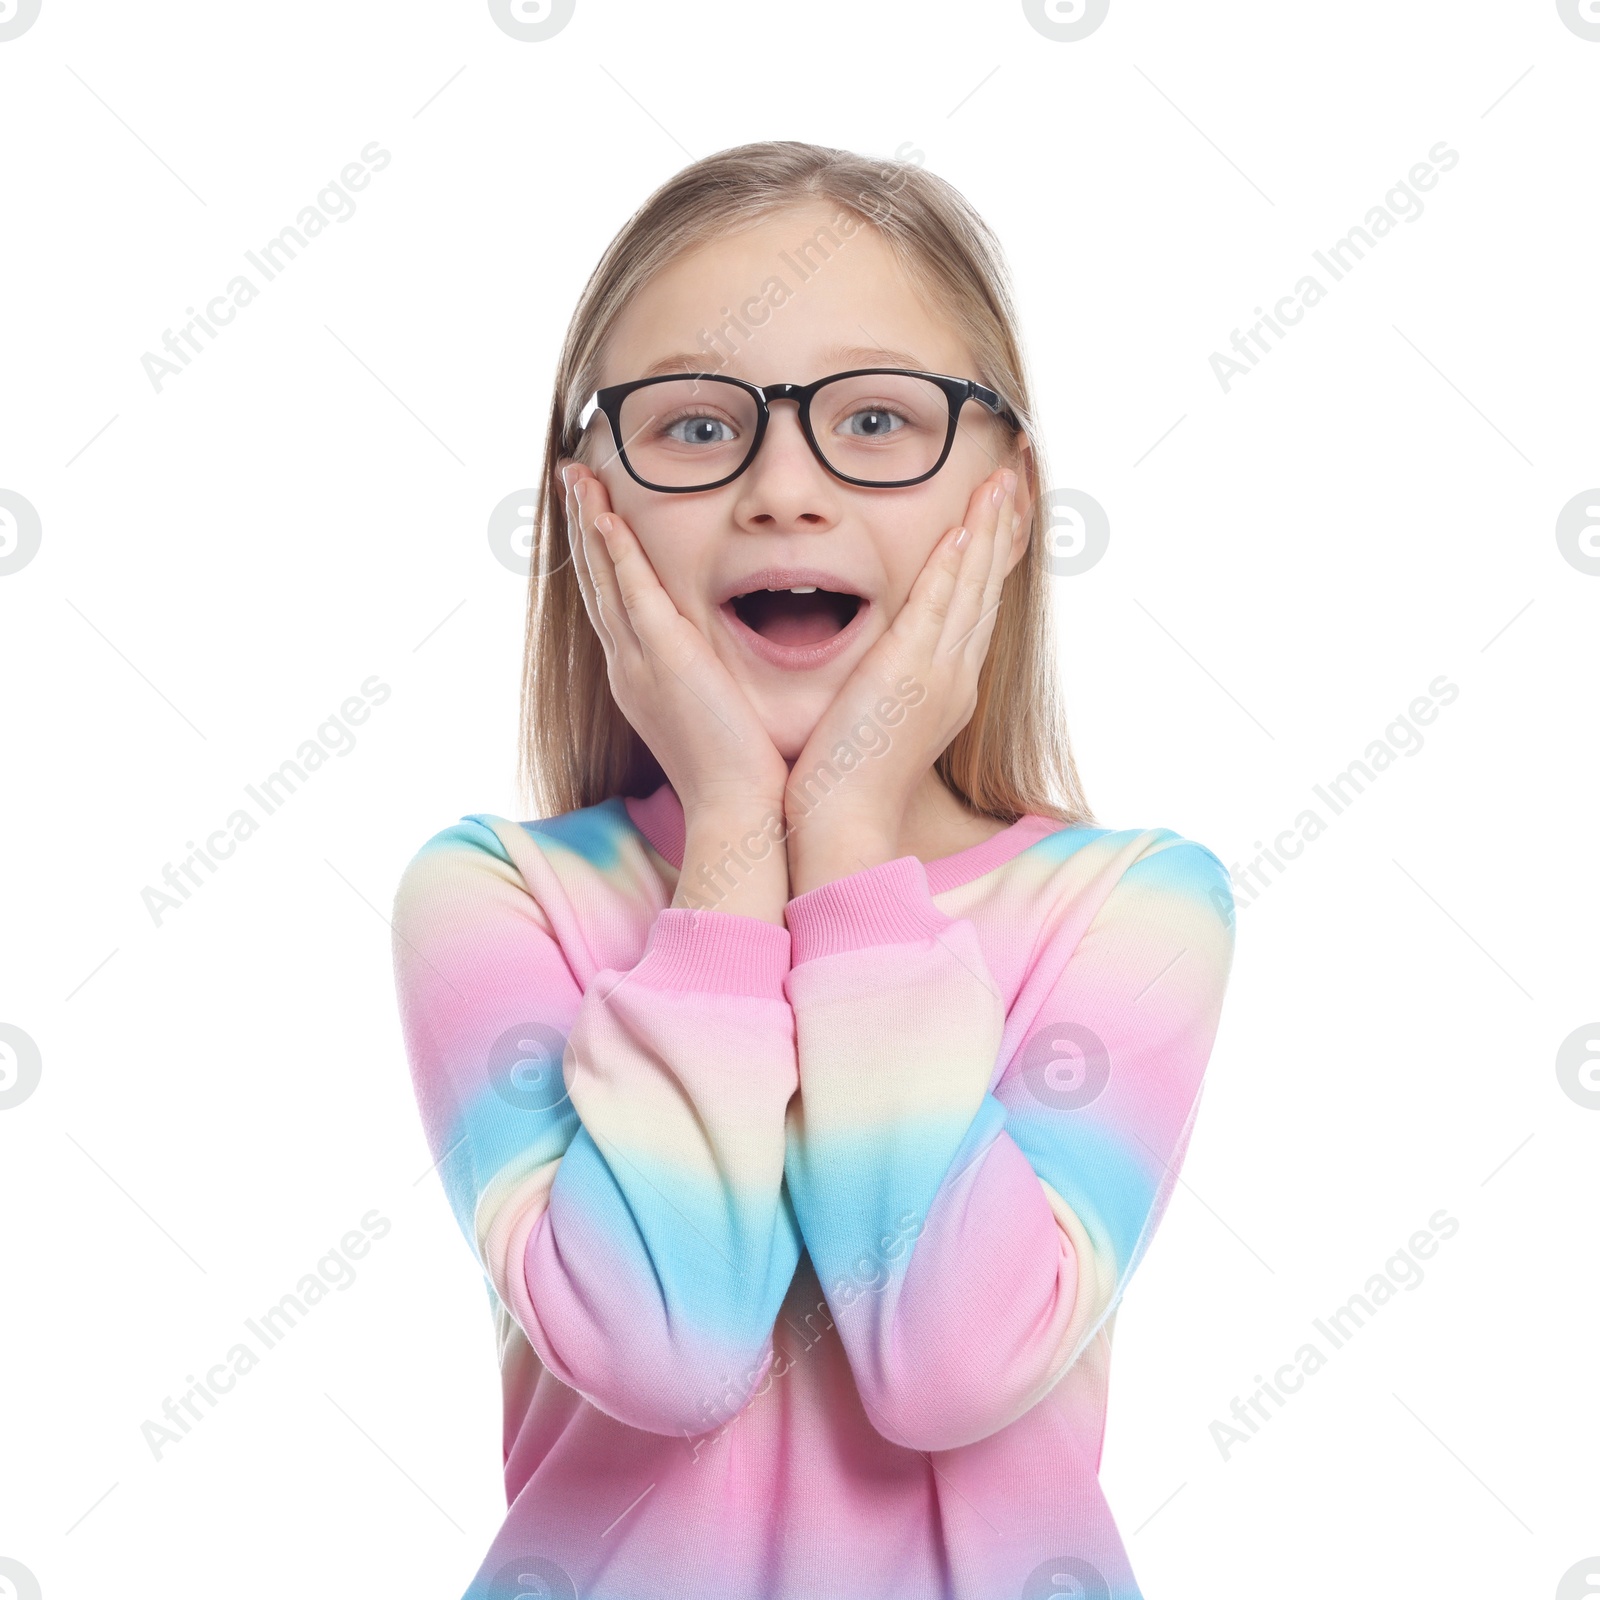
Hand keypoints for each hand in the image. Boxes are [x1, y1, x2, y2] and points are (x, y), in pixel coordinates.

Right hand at [560, 461, 790, 830]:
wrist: (738, 811)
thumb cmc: (740, 773)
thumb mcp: (717, 716)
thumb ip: (712, 683)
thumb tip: (726, 669)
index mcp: (643, 679)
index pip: (616, 604)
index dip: (601, 557)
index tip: (597, 515)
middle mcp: (630, 667)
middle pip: (596, 583)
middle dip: (583, 528)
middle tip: (573, 478)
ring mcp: (641, 662)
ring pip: (605, 578)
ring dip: (590, 523)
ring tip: (578, 477)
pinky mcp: (665, 660)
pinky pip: (632, 593)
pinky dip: (616, 553)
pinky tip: (606, 517)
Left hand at [783, 465, 1021, 894]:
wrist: (842, 829)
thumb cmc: (843, 788)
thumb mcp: (873, 725)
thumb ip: (880, 689)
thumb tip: (870, 672)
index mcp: (946, 689)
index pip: (974, 609)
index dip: (989, 559)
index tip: (997, 517)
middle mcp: (954, 678)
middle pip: (987, 589)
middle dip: (1001, 530)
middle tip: (1015, 478)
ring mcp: (937, 675)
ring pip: (972, 588)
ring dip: (987, 530)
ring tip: (1002, 481)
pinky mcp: (909, 675)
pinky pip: (939, 606)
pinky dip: (954, 565)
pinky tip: (963, 529)